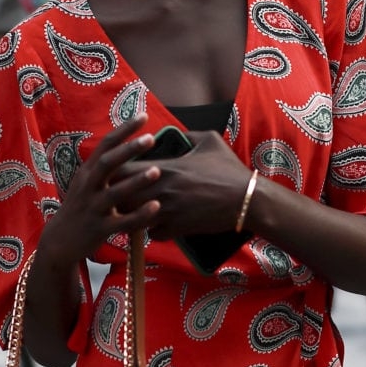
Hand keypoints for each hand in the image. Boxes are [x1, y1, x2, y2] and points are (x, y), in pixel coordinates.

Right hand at [39, 115, 161, 266]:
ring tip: (157, 172)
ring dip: (136, 182)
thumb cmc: (80, 208)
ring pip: (115, 193)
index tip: (143, 115)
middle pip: (107, 164)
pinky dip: (140, 215)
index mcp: (86, 173)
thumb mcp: (85, 184)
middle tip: (151, 138)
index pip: (105, 145)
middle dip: (128, 150)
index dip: (124, 129)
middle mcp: (88, 188)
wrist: (59, 242)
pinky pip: (122, 222)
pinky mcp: (99, 229)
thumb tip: (124, 143)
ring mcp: (93, 209)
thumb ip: (102, 166)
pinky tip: (156, 206)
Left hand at [122, 129, 252, 238]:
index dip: (118, 171)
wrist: (247, 199)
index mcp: (166, 167)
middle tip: (123, 194)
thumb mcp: (210, 141)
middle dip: (119, 195)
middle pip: (122, 195)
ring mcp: (168, 211)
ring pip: (134, 217)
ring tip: (139, 211)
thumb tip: (177, 133)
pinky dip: (154, 230)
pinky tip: (160, 224)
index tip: (122, 172)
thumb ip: (188, 134)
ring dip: (134, 215)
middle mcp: (162, 189)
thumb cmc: (229, 169)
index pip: (124, 169)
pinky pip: (154, 233)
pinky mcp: (178, 228)